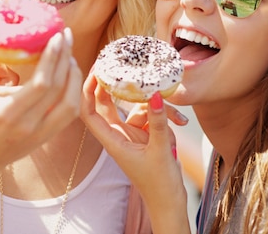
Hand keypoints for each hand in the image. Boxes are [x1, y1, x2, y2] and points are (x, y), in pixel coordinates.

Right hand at [0, 18, 81, 208]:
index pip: (42, 83)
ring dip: (74, 76)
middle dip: (66, 58)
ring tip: (68, 54)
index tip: (57, 35)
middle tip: (66, 35)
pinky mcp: (47, 138)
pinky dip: (73, 92)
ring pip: (71, 103)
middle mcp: (28, 126)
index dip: (53, 58)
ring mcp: (40, 134)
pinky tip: (68, 75)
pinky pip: (69, 114)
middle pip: (59, 89)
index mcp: (9, 113)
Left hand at [81, 74, 190, 232]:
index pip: (89, 112)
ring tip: (177, 115)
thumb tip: (155, 95)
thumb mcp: (161, 150)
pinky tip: (181, 121)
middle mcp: (118, 135)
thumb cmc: (160, 184)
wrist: (170, 203)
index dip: (86, 90)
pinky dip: (165, 116)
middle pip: (107, 103)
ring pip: (136, 108)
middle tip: (117, 63)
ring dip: (153, 106)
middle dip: (111, 84)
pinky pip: (152, 116)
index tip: (94, 71)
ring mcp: (131, 134)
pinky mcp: (145, 135)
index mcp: (112, 141)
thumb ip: (158, 122)